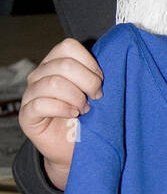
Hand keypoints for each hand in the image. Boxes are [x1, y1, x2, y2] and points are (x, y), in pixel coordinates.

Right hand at [18, 38, 102, 189]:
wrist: (75, 147)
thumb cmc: (87, 118)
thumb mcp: (94, 92)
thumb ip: (95, 75)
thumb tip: (113, 59)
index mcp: (55, 63)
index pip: (68, 47)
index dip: (89, 62)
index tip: (102, 80)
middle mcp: (40, 75)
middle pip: (64, 65)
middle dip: (88, 82)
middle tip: (96, 97)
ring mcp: (30, 94)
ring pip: (53, 83)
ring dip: (76, 97)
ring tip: (85, 109)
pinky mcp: (27, 115)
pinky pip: (42, 104)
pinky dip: (63, 109)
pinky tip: (73, 114)